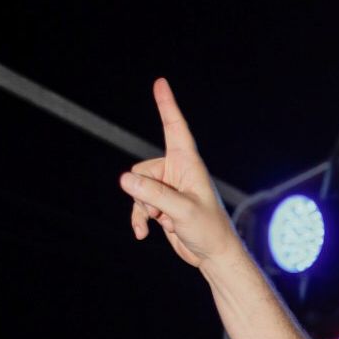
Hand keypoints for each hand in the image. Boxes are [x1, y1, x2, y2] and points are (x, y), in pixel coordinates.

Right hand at [119, 78, 238, 268]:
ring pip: (136, 188)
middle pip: (142, 170)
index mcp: (188, 163)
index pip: (175, 128)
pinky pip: (138, 204)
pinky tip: (142, 234)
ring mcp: (168, 188)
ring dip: (142, 208)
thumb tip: (125, 179)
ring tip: (159, 223)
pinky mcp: (162, 205)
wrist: (213, 255)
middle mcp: (177, 171)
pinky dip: (138, 218)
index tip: (161, 83)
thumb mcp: (181, 211)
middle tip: (163, 212)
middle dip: (144, 192)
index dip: (167, 105)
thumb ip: (153, 194)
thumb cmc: (208, 230)